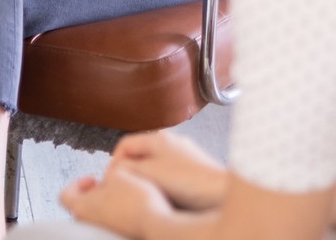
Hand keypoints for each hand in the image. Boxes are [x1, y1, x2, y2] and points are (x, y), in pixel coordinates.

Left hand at [61, 163, 174, 237]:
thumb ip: (107, 175)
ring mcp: (102, 232)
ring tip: (124, 195)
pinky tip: (132, 207)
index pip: (64, 196)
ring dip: (107, 204)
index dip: (76, 183)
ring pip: (97, 215)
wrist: (157, 225)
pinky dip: (117, 214)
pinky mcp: (117, 236)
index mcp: (80, 208)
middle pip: (82, 206)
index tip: (93, 178)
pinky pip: (111, 223)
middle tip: (110, 186)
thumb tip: (107, 180)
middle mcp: (87, 223)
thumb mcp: (119, 175)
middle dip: (95, 193)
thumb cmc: (136, 201)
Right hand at [110, 130, 229, 211]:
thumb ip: (127, 168)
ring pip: (155, 166)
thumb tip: (115, 172)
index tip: (111, 178)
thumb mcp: (149, 173)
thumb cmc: (191, 182)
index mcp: (159, 138)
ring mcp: (184, 156)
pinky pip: (170, 175)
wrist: (223, 195)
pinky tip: (166, 196)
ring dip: (147, 179)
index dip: (114, 162)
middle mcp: (172, 143)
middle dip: (130, 171)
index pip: (124, 144)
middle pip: (140, 155)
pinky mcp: (195, 170)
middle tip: (126, 186)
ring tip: (147, 193)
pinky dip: (163, 184)